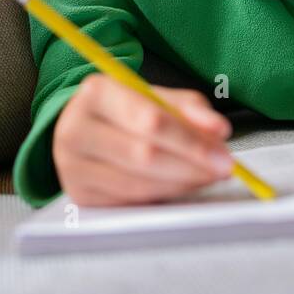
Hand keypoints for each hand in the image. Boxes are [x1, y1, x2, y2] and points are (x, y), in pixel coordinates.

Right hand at [52, 74, 235, 206]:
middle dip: (192, 166)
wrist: (84, 126)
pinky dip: (162, 195)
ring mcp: (71, 165)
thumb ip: (189, 109)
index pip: (149, 120)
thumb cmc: (123, 109)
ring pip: (138, 184)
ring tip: (205, 176)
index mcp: (95, 93)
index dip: (190, 141)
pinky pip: (130, 201)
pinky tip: (180, 185)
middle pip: (144, 155)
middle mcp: (74, 128)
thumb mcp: (155, 96)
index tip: (223, 154)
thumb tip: (218, 130)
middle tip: (222, 169)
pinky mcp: (78, 193)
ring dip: (181, 184)